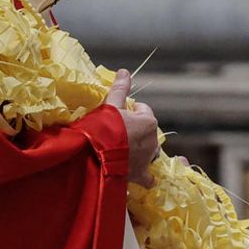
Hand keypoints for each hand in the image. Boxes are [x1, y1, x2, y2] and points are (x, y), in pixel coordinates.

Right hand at [103, 68, 158, 187]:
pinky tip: (138, 174)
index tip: (117, 115)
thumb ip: (120, 89)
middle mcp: (153, 140)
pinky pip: (149, 177)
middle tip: (116, 132)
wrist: (95, 155)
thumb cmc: (103, 127)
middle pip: (146, 131)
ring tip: (120, 150)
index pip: (142, 110)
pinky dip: (145, 176)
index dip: (129, 111)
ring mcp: (148, 159)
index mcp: (149, 121)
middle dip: (135, 131)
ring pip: (148, 151)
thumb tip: (125, 71)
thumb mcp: (110, 105)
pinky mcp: (141, 174)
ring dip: (139, 150)